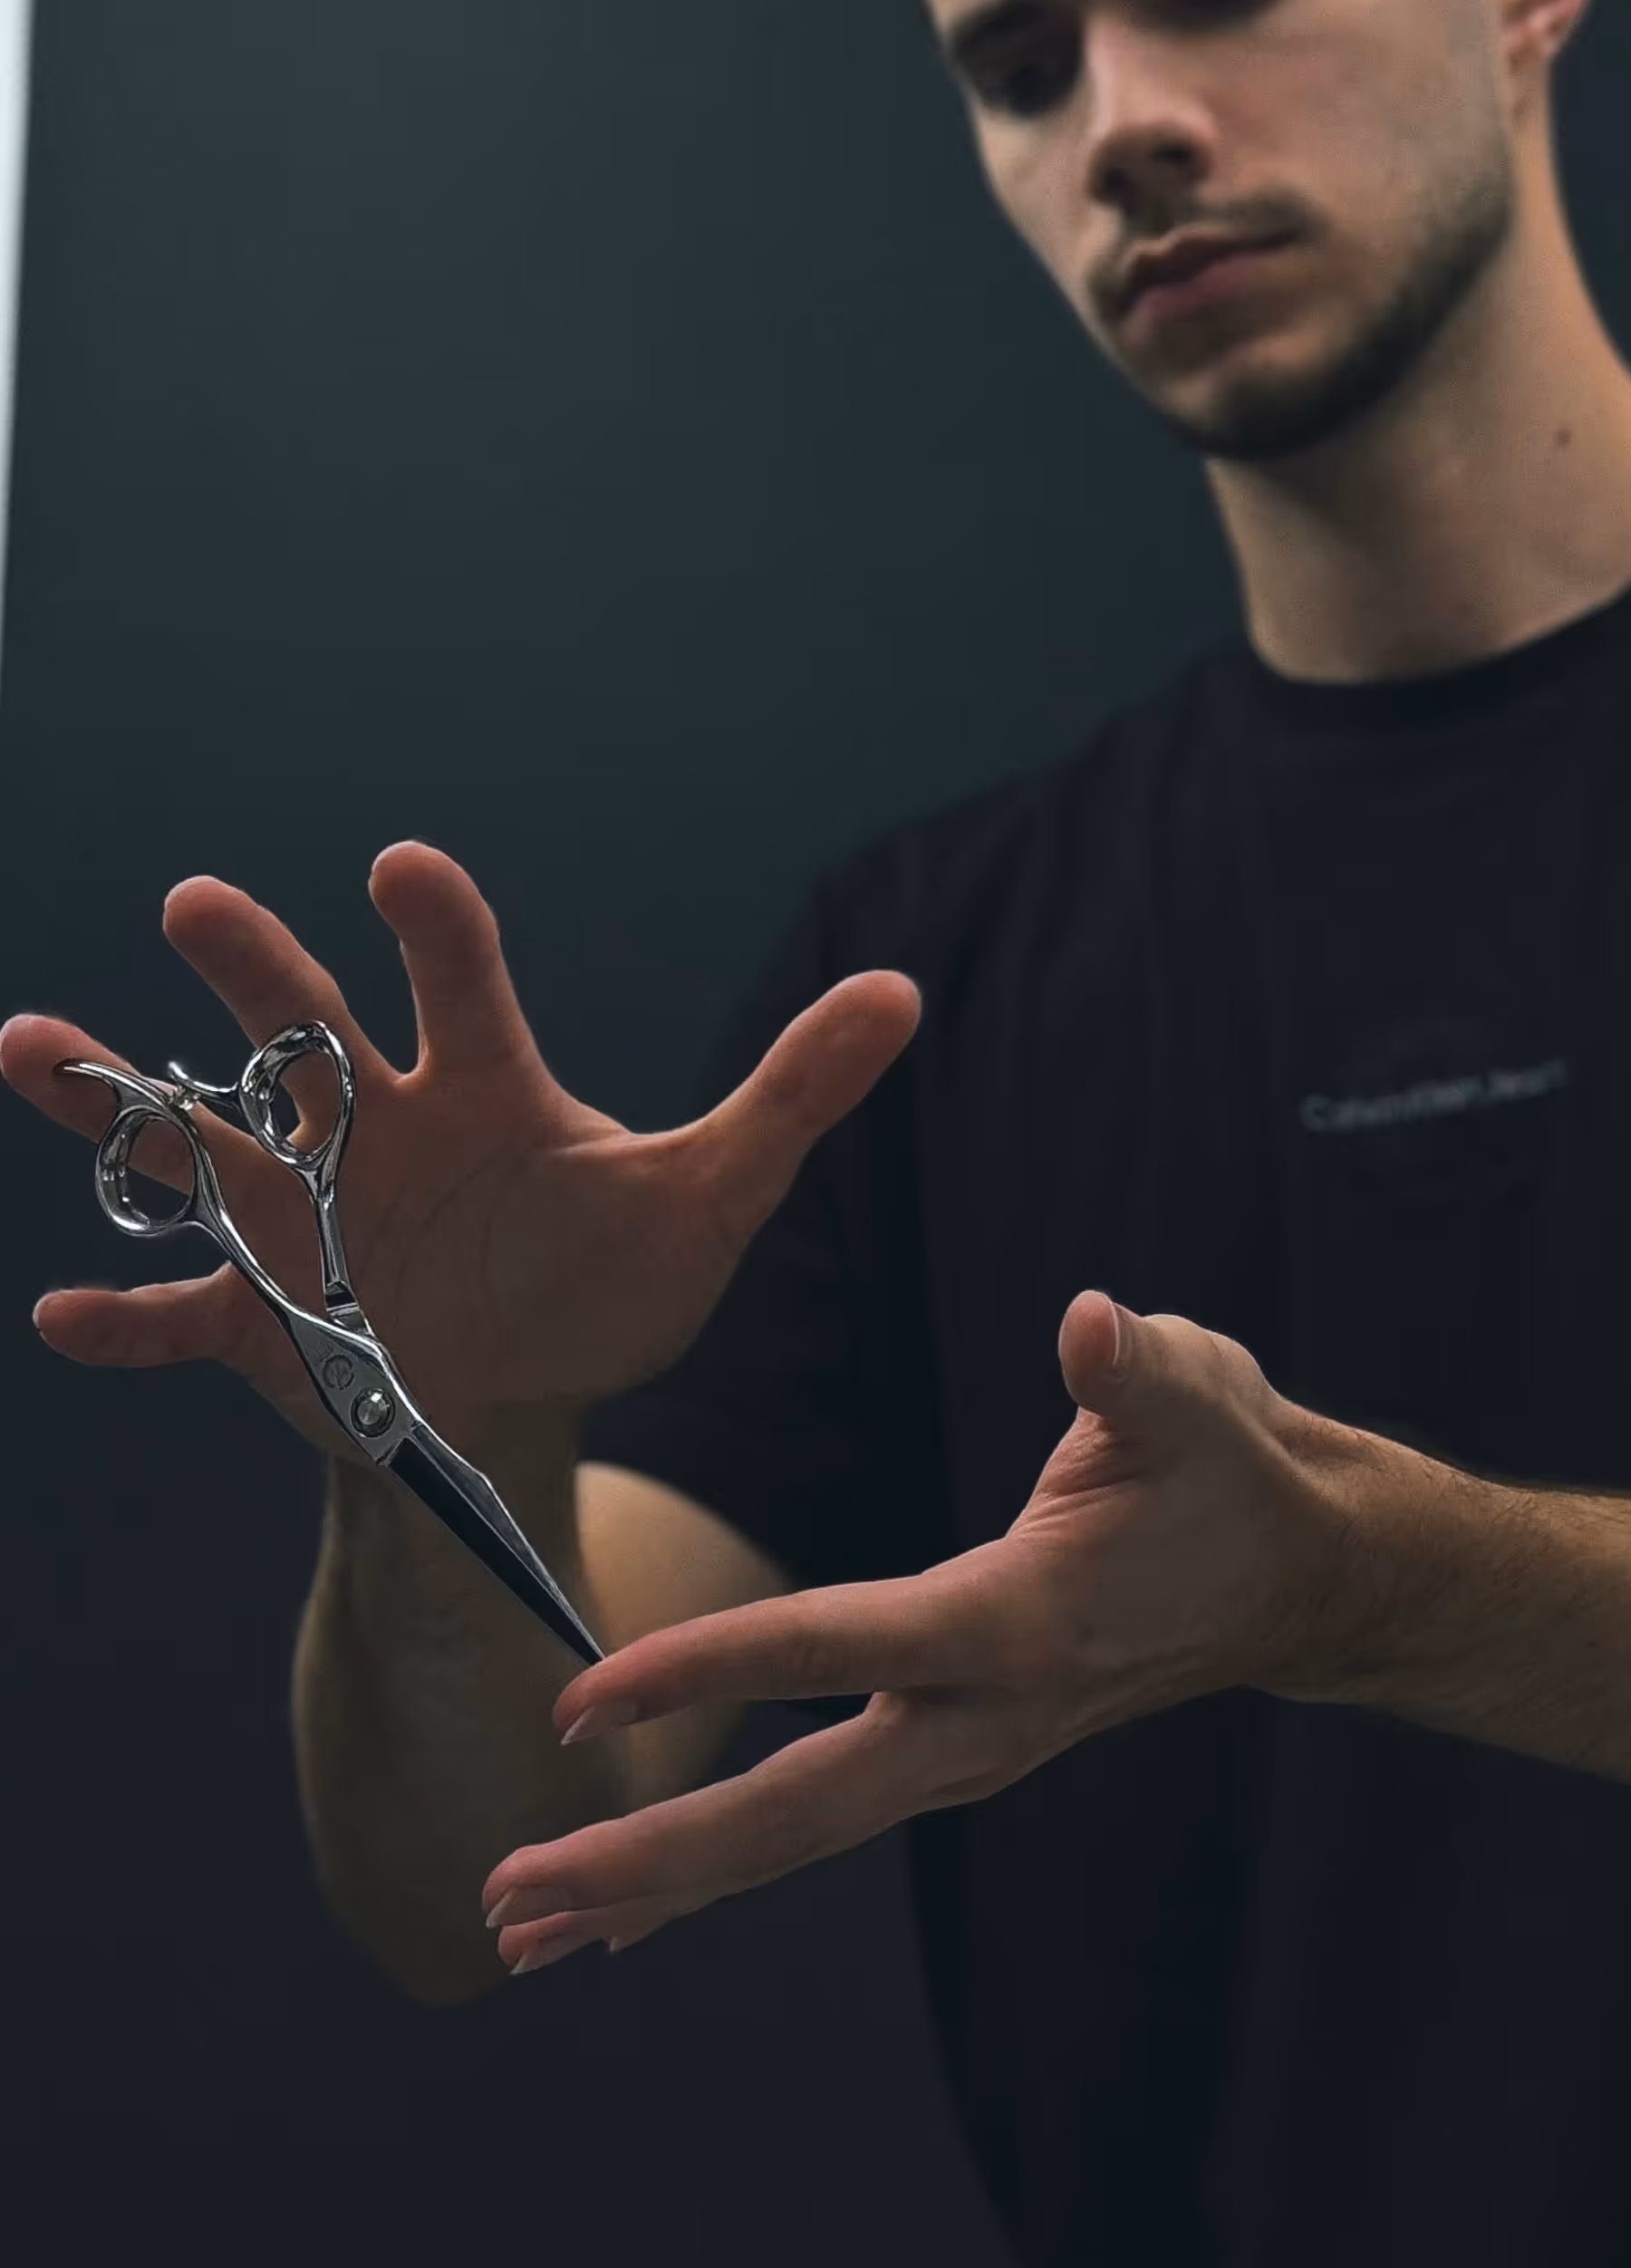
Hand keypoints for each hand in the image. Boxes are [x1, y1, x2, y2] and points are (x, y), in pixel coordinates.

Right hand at [2, 844, 919, 1455]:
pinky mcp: (264, 1327)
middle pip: (303, 1031)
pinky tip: (67, 1316)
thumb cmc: (609, 1276)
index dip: (434, 926)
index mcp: (481, 1088)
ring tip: (26, 1038)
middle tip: (201, 902)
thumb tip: (905, 990)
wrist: (525, 1394)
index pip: (457, 984)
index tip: (405, 873)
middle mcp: (373, 1130)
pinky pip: (180, 1317)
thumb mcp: (710, 1197)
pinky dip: (128, 1317)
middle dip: (256, 969)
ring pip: (195, 1146)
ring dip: (113, 1102)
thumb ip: (793, 1097)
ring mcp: (307, 1224)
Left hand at [477, 1292, 1378, 1972]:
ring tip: (521, 1930)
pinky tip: (624, 1915)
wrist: (1299, 1579)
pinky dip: (715, 1871)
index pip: (838, 1648)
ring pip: (796, 1841)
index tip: (582, 1699)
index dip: (707, 1667)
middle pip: (795, 1812)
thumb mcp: (1199, 1397)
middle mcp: (982, 1718)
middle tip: (510, 1899)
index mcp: (1018, 1623)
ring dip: (658, 1887)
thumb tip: (1089, 1323)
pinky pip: (818, 1827)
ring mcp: (967, 1754)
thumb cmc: (1234, 1469)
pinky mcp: (953, 1757)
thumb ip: (1138, 1368)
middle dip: (649, 1858)